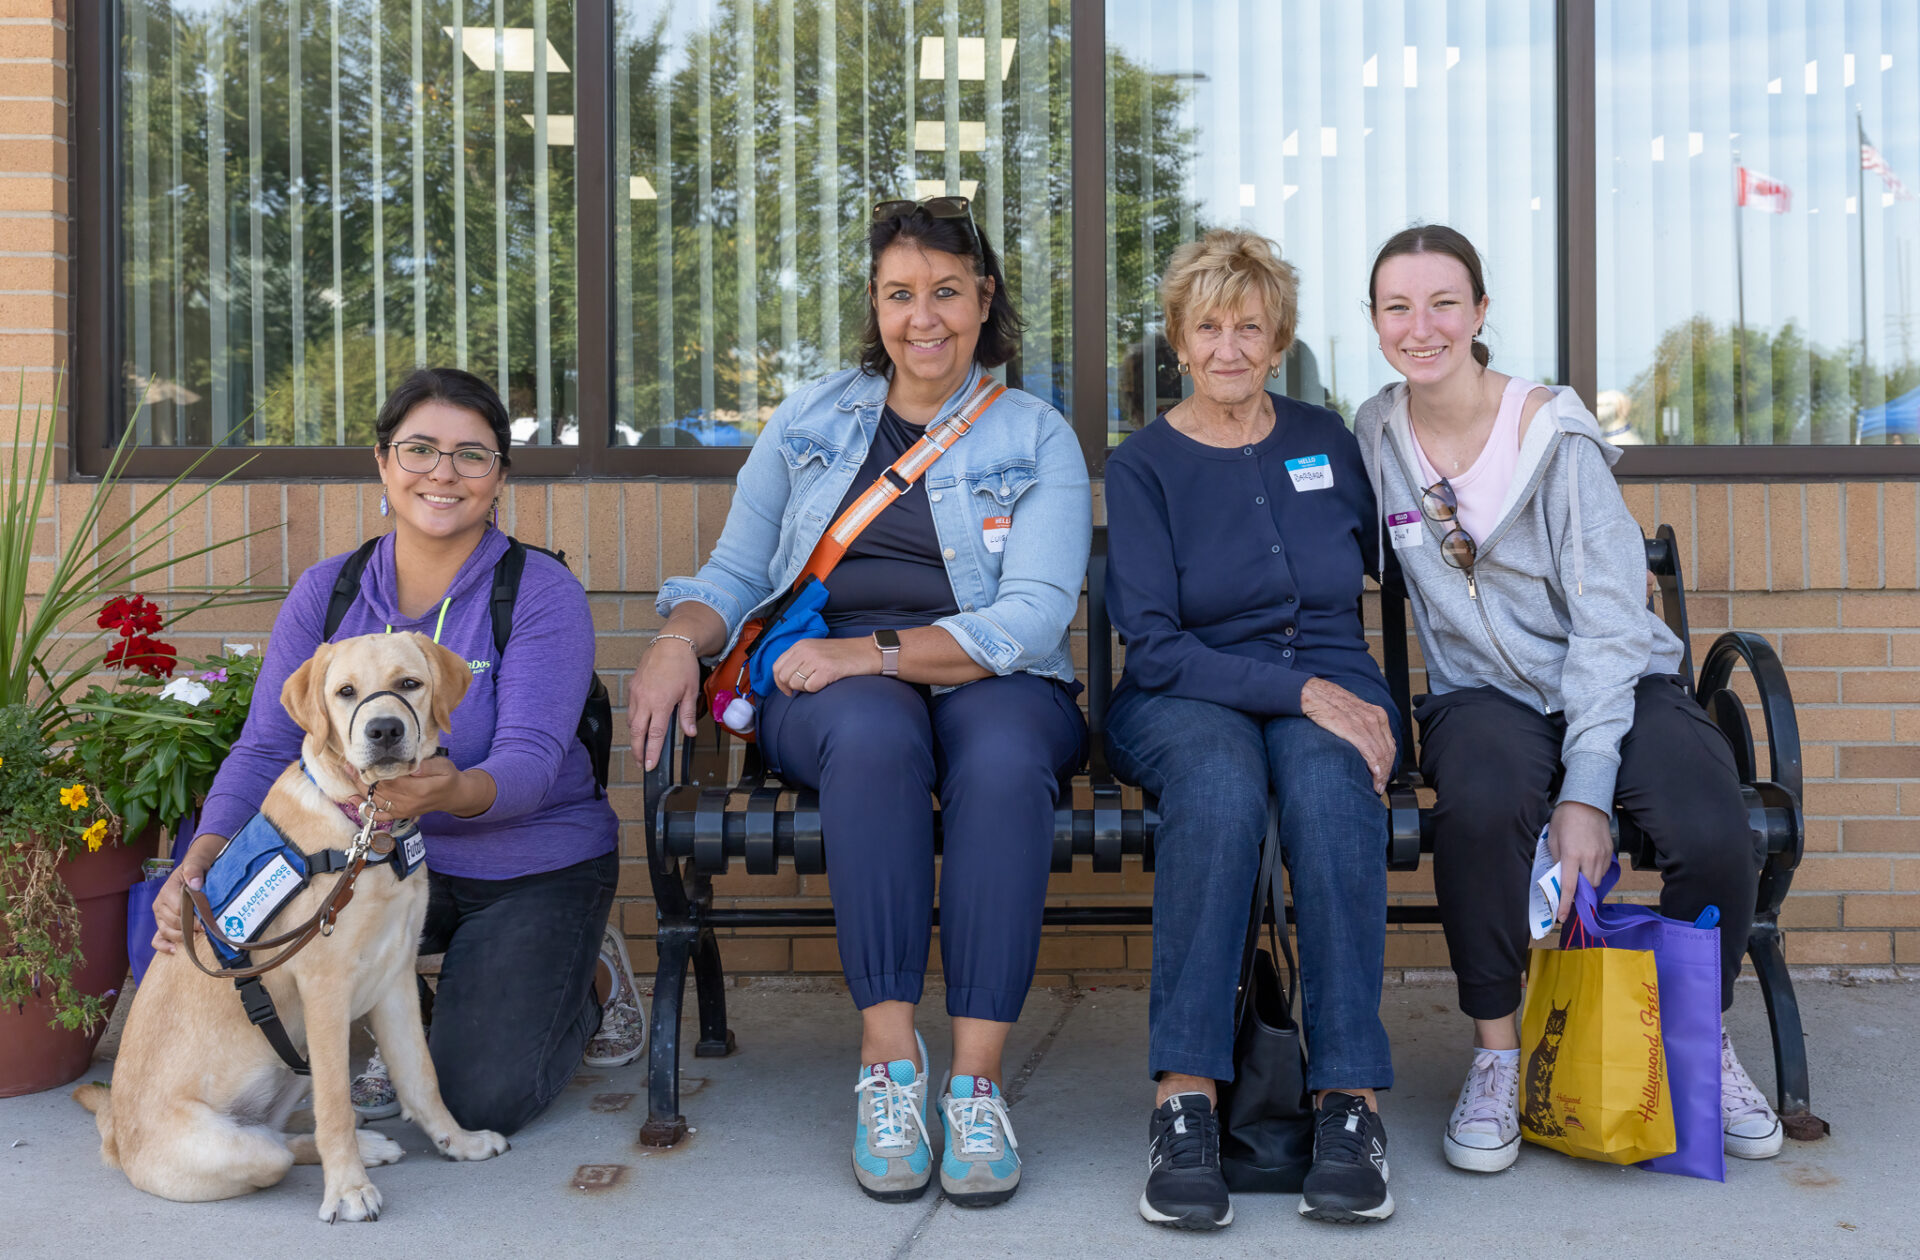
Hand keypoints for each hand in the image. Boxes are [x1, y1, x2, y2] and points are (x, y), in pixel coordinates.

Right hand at [151, 834, 220, 953]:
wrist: (196, 868)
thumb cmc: (197, 867)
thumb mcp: (197, 863)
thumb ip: (194, 869)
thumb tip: (194, 883)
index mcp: (167, 891)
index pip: (178, 909)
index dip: (193, 917)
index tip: (206, 920)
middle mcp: (160, 904)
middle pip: (174, 922)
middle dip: (190, 927)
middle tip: (206, 928)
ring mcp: (160, 916)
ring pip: (166, 932)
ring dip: (182, 936)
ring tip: (197, 936)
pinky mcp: (163, 924)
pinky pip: (157, 939)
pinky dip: (163, 946)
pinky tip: (174, 950)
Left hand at [353, 757, 487, 819]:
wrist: (453, 795)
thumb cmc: (448, 778)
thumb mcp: (444, 766)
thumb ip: (428, 766)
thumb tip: (411, 766)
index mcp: (419, 789)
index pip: (391, 780)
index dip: (375, 771)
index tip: (363, 760)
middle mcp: (408, 802)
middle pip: (379, 789)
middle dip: (363, 777)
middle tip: (350, 764)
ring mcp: (402, 810)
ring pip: (375, 800)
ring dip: (359, 788)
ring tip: (349, 772)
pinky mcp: (399, 813)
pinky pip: (379, 814)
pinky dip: (364, 808)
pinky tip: (353, 799)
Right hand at [629, 633, 702, 770]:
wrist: (671, 643)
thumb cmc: (682, 665)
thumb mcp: (690, 691)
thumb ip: (687, 714)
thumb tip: (689, 733)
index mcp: (661, 703)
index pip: (654, 735)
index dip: (651, 752)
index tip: (650, 766)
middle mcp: (645, 700)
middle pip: (637, 732)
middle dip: (637, 750)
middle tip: (641, 763)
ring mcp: (636, 693)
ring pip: (632, 721)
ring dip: (635, 736)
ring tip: (640, 747)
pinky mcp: (633, 686)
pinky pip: (631, 708)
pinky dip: (634, 719)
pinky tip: (639, 724)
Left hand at [771, 637, 879, 695]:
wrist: (868, 652)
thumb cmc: (845, 655)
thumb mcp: (817, 650)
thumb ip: (800, 660)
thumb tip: (786, 680)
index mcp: (801, 645)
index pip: (777, 666)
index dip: (779, 682)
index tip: (787, 689)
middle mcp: (805, 650)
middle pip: (783, 677)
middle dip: (792, 687)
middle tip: (805, 688)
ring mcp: (815, 659)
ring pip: (795, 683)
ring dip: (806, 688)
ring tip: (820, 681)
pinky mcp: (826, 670)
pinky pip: (810, 688)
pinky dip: (817, 689)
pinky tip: (827, 682)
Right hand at [1299, 678, 1395, 793]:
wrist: (1313, 693)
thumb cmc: (1331, 703)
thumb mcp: (1355, 712)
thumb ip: (1365, 726)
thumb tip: (1368, 745)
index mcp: (1378, 714)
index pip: (1390, 745)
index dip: (1389, 764)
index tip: (1384, 777)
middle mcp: (1375, 718)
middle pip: (1388, 751)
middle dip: (1386, 772)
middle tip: (1380, 786)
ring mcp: (1365, 723)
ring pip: (1381, 753)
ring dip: (1381, 773)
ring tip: (1376, 786)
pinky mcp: (1352, 729)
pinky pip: (1369, 750)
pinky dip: (1374, 765)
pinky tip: (1373, 775)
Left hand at [1548, 800, 1612, 922]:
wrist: (1587, 801)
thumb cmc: (1565, 818)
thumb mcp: (1553, 838)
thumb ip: (1557, 860)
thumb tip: (1558, 876)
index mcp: (1572, 855)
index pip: (1569, 887)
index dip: (1565, 905)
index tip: (1562, 917)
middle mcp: (1589, 858)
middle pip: (1587, 888)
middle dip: (1579, 896)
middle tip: (1571, 898)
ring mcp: (1602, 855)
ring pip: (1597, 881)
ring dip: (1588, 885)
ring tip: (1579, 881)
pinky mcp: (1610, 851)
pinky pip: (1603, 870)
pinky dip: (1595, 874)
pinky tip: (1587, 867)